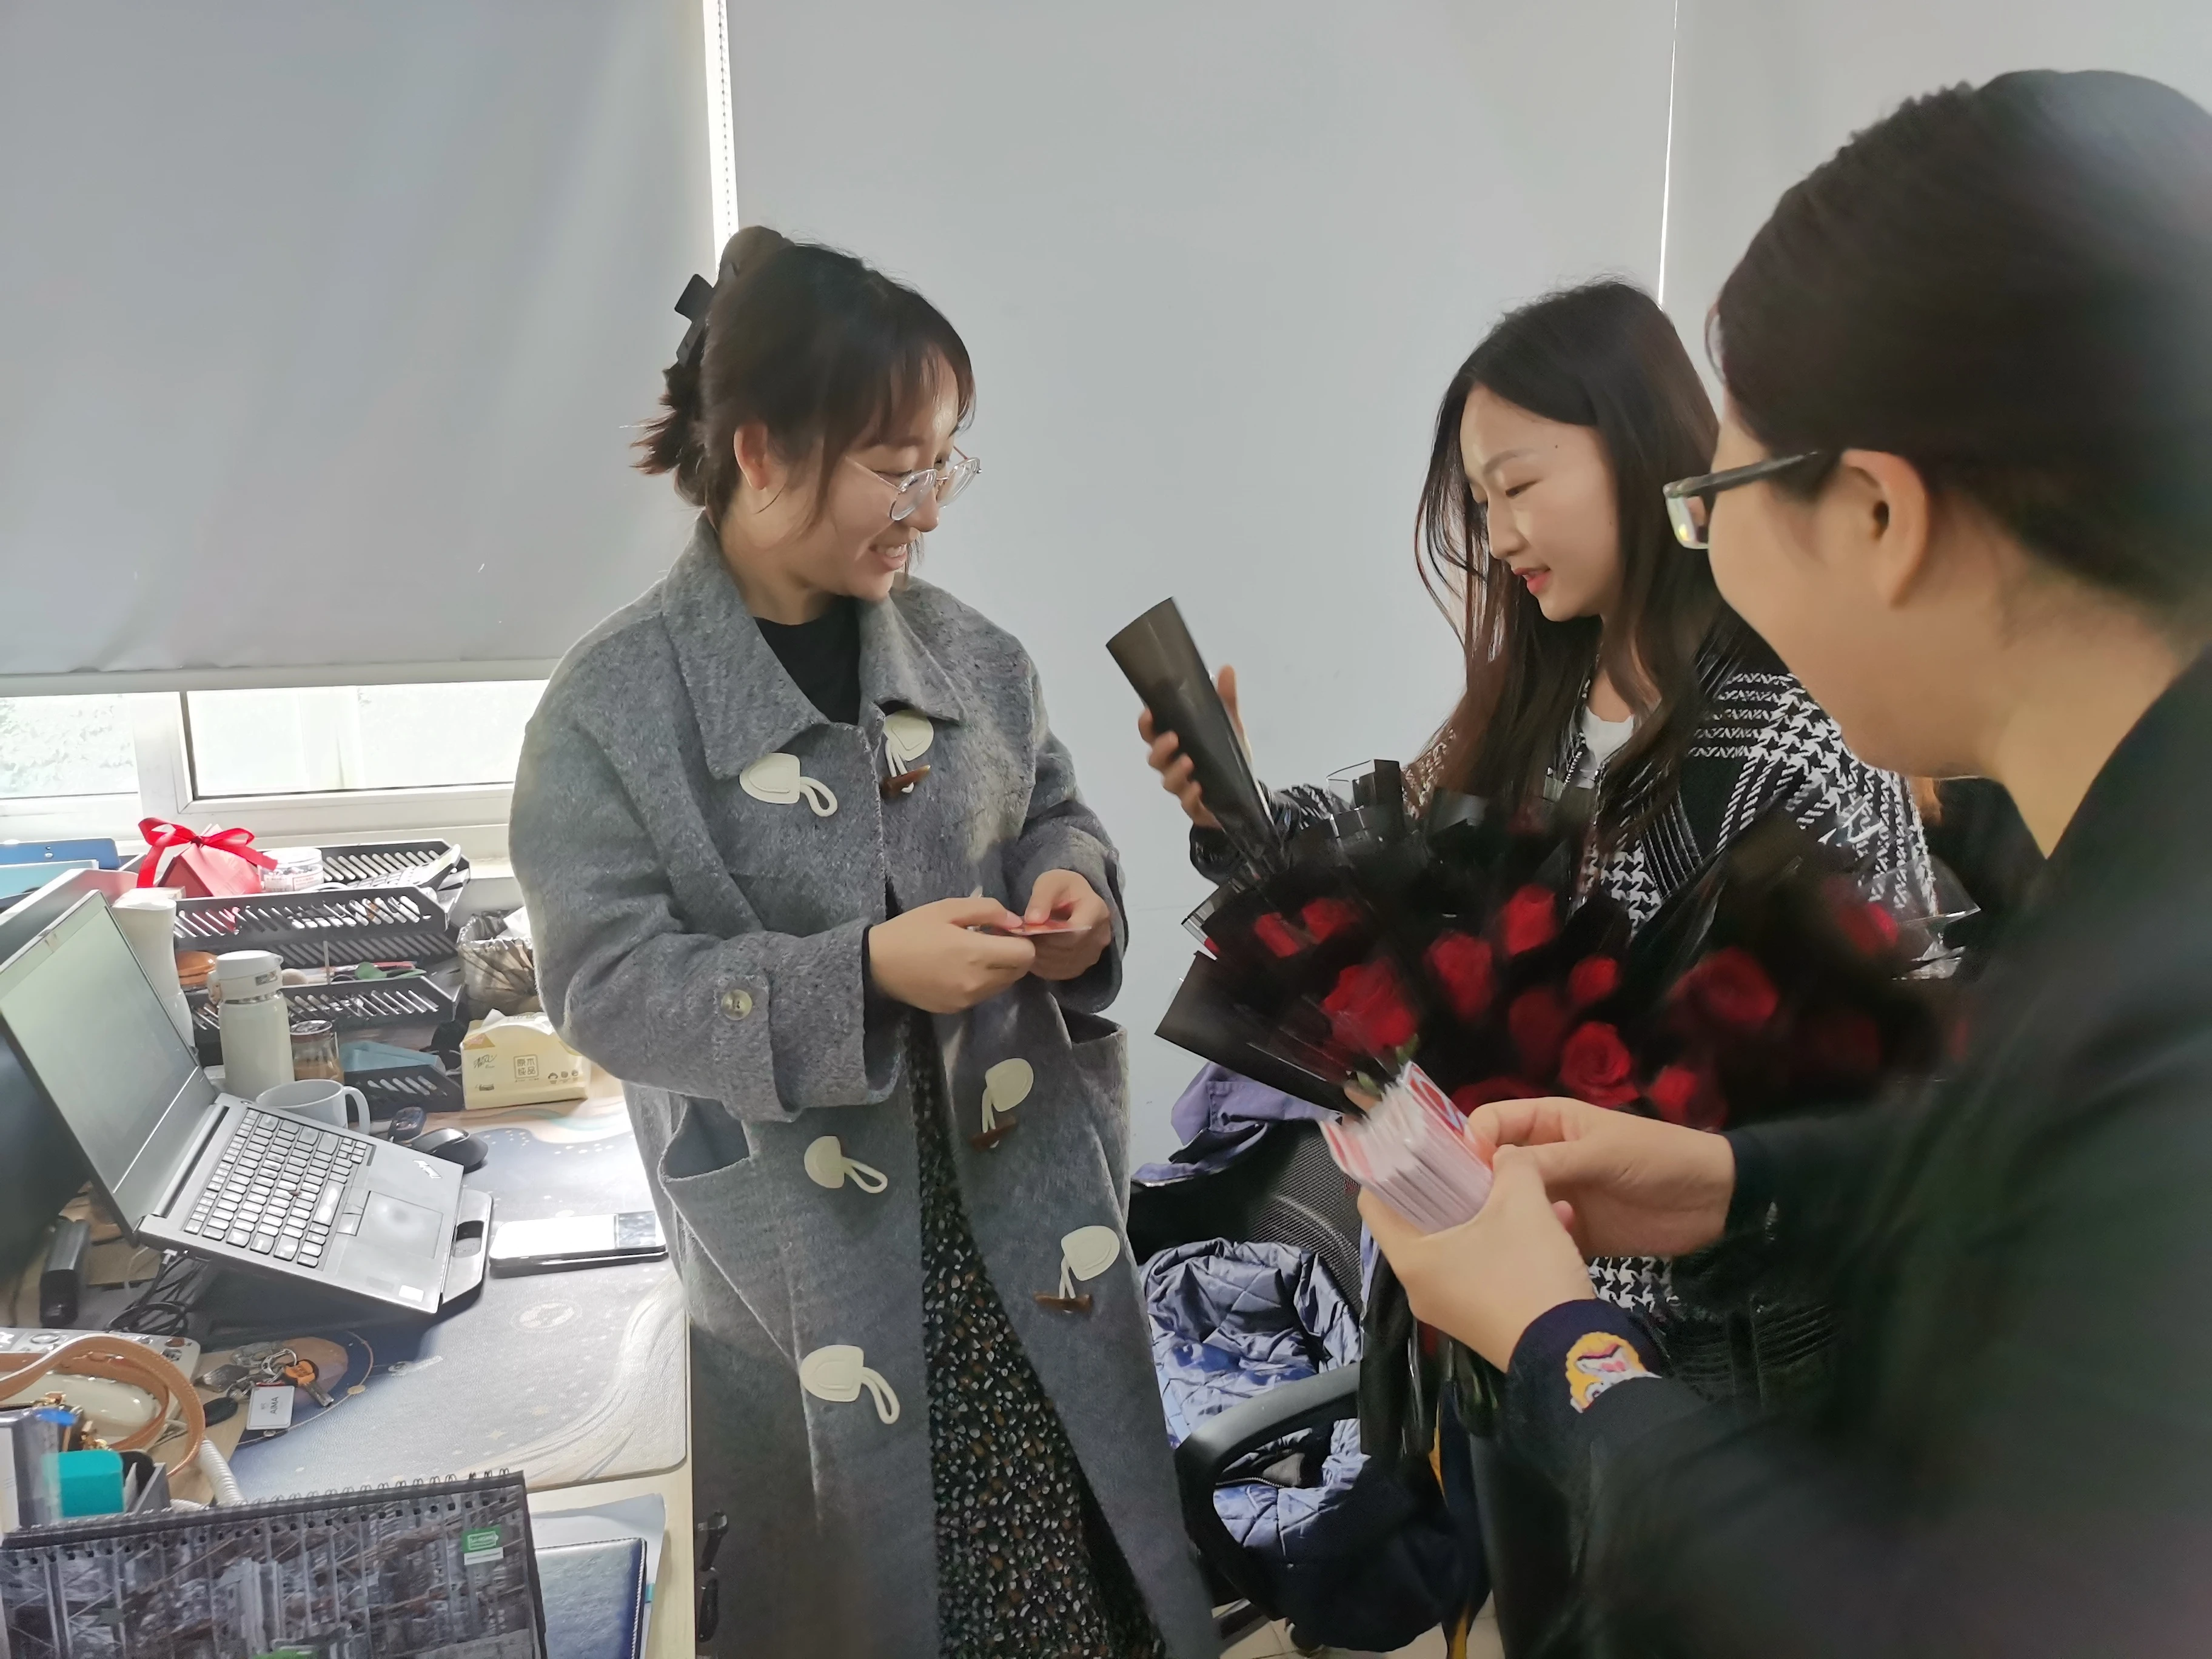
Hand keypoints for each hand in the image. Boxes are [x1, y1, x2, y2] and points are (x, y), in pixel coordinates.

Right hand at [867, 897, 1036, 1013]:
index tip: (1007, 930)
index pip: (1025, 954)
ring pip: (1004, 985)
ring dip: (1000, 969)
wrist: (876, 965)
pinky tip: (962, 968)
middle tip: (993, 940)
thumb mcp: (948, 908)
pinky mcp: (957, 1009)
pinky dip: (983, 981)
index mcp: (975, 954)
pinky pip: (985, 994)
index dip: (1022, 940)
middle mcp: (977, 982)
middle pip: (1019, 971)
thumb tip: (1016, 922)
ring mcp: (968, 1000)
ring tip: (976, 953)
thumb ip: (988, 911)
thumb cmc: (911, 930)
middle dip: (1014, 954)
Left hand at [1022, 869, 1113, 981]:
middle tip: (1022, 941)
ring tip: (1027, 946)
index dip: (1048, 936)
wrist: (1075, 898)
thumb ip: (1040, 899)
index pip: (1074, 932)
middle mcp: (1102, 934)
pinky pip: (1065, 972)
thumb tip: (1032, 921)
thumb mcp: (1049, 883)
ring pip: (1066, 965)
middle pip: (1069, 950)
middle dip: (1043, 947)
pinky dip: (1047, 968)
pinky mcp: (1087, 963)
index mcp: (1096, 910)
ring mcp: (1096, 952)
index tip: (1028, 931)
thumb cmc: (1062, 888)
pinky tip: (1035, 956)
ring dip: (1043, 959)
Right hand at [1137, 664, 1242, 828]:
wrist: (1245, 790)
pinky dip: (1191, 796)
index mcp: (1175, 743)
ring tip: (1190, 762)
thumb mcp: (1230, 725)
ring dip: (1175, 771)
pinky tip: (1199, 788)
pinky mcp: (1194, 805)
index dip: (1146, 724)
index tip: (1150, 712)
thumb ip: (1226, 700)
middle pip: (1153, 758)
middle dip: (1160, 748)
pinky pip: (1187, 803)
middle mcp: (1172, 764)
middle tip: (1174, 738)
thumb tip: (1227, 668)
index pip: (1151, 732)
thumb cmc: (1228, 754)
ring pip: (1167, 781)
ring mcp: (1182, 786)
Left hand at [1360, 1147, 1592, 1368]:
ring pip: (1455, 1244)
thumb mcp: (1524, 1204)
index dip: (1389, 1169)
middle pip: (1418, 1222)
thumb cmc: (1529, 1273)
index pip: (1373, 1204)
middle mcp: (1419, 1287)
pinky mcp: (1476, 1320)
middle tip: (1474, 1163)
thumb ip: (1512, 1166)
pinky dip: (1500, 1242)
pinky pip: (1476, 1268)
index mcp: (1410, 1259)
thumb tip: (1507, 1153)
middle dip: (1449, 1188)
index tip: (1417, 1148)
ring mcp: (1447, 1308)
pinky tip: (1541, 1225)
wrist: (1571, 1353)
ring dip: (1485, 1214)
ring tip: (1520, 1190)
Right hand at [1463, 1096, 1735, 1260]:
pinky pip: (1538, 1238)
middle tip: (1459, 1216)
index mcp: (1547, 1123)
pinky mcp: (1572, 1232)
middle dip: (1474, 1188)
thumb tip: (1488, 1164)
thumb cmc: (1656, 1156)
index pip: (1491, 1123)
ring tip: (1491, 1240)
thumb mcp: (1600, 1150)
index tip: (1458, 1173)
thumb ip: (1547, 1159)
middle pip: (1492, 1168)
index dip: (1470, 1143)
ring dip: (1501, 1220)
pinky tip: (1529, 1259)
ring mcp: (1557, 1196)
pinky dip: (1530, 1247)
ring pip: (1510, 1206)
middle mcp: (1543, 1158)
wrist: (1713, 1200)